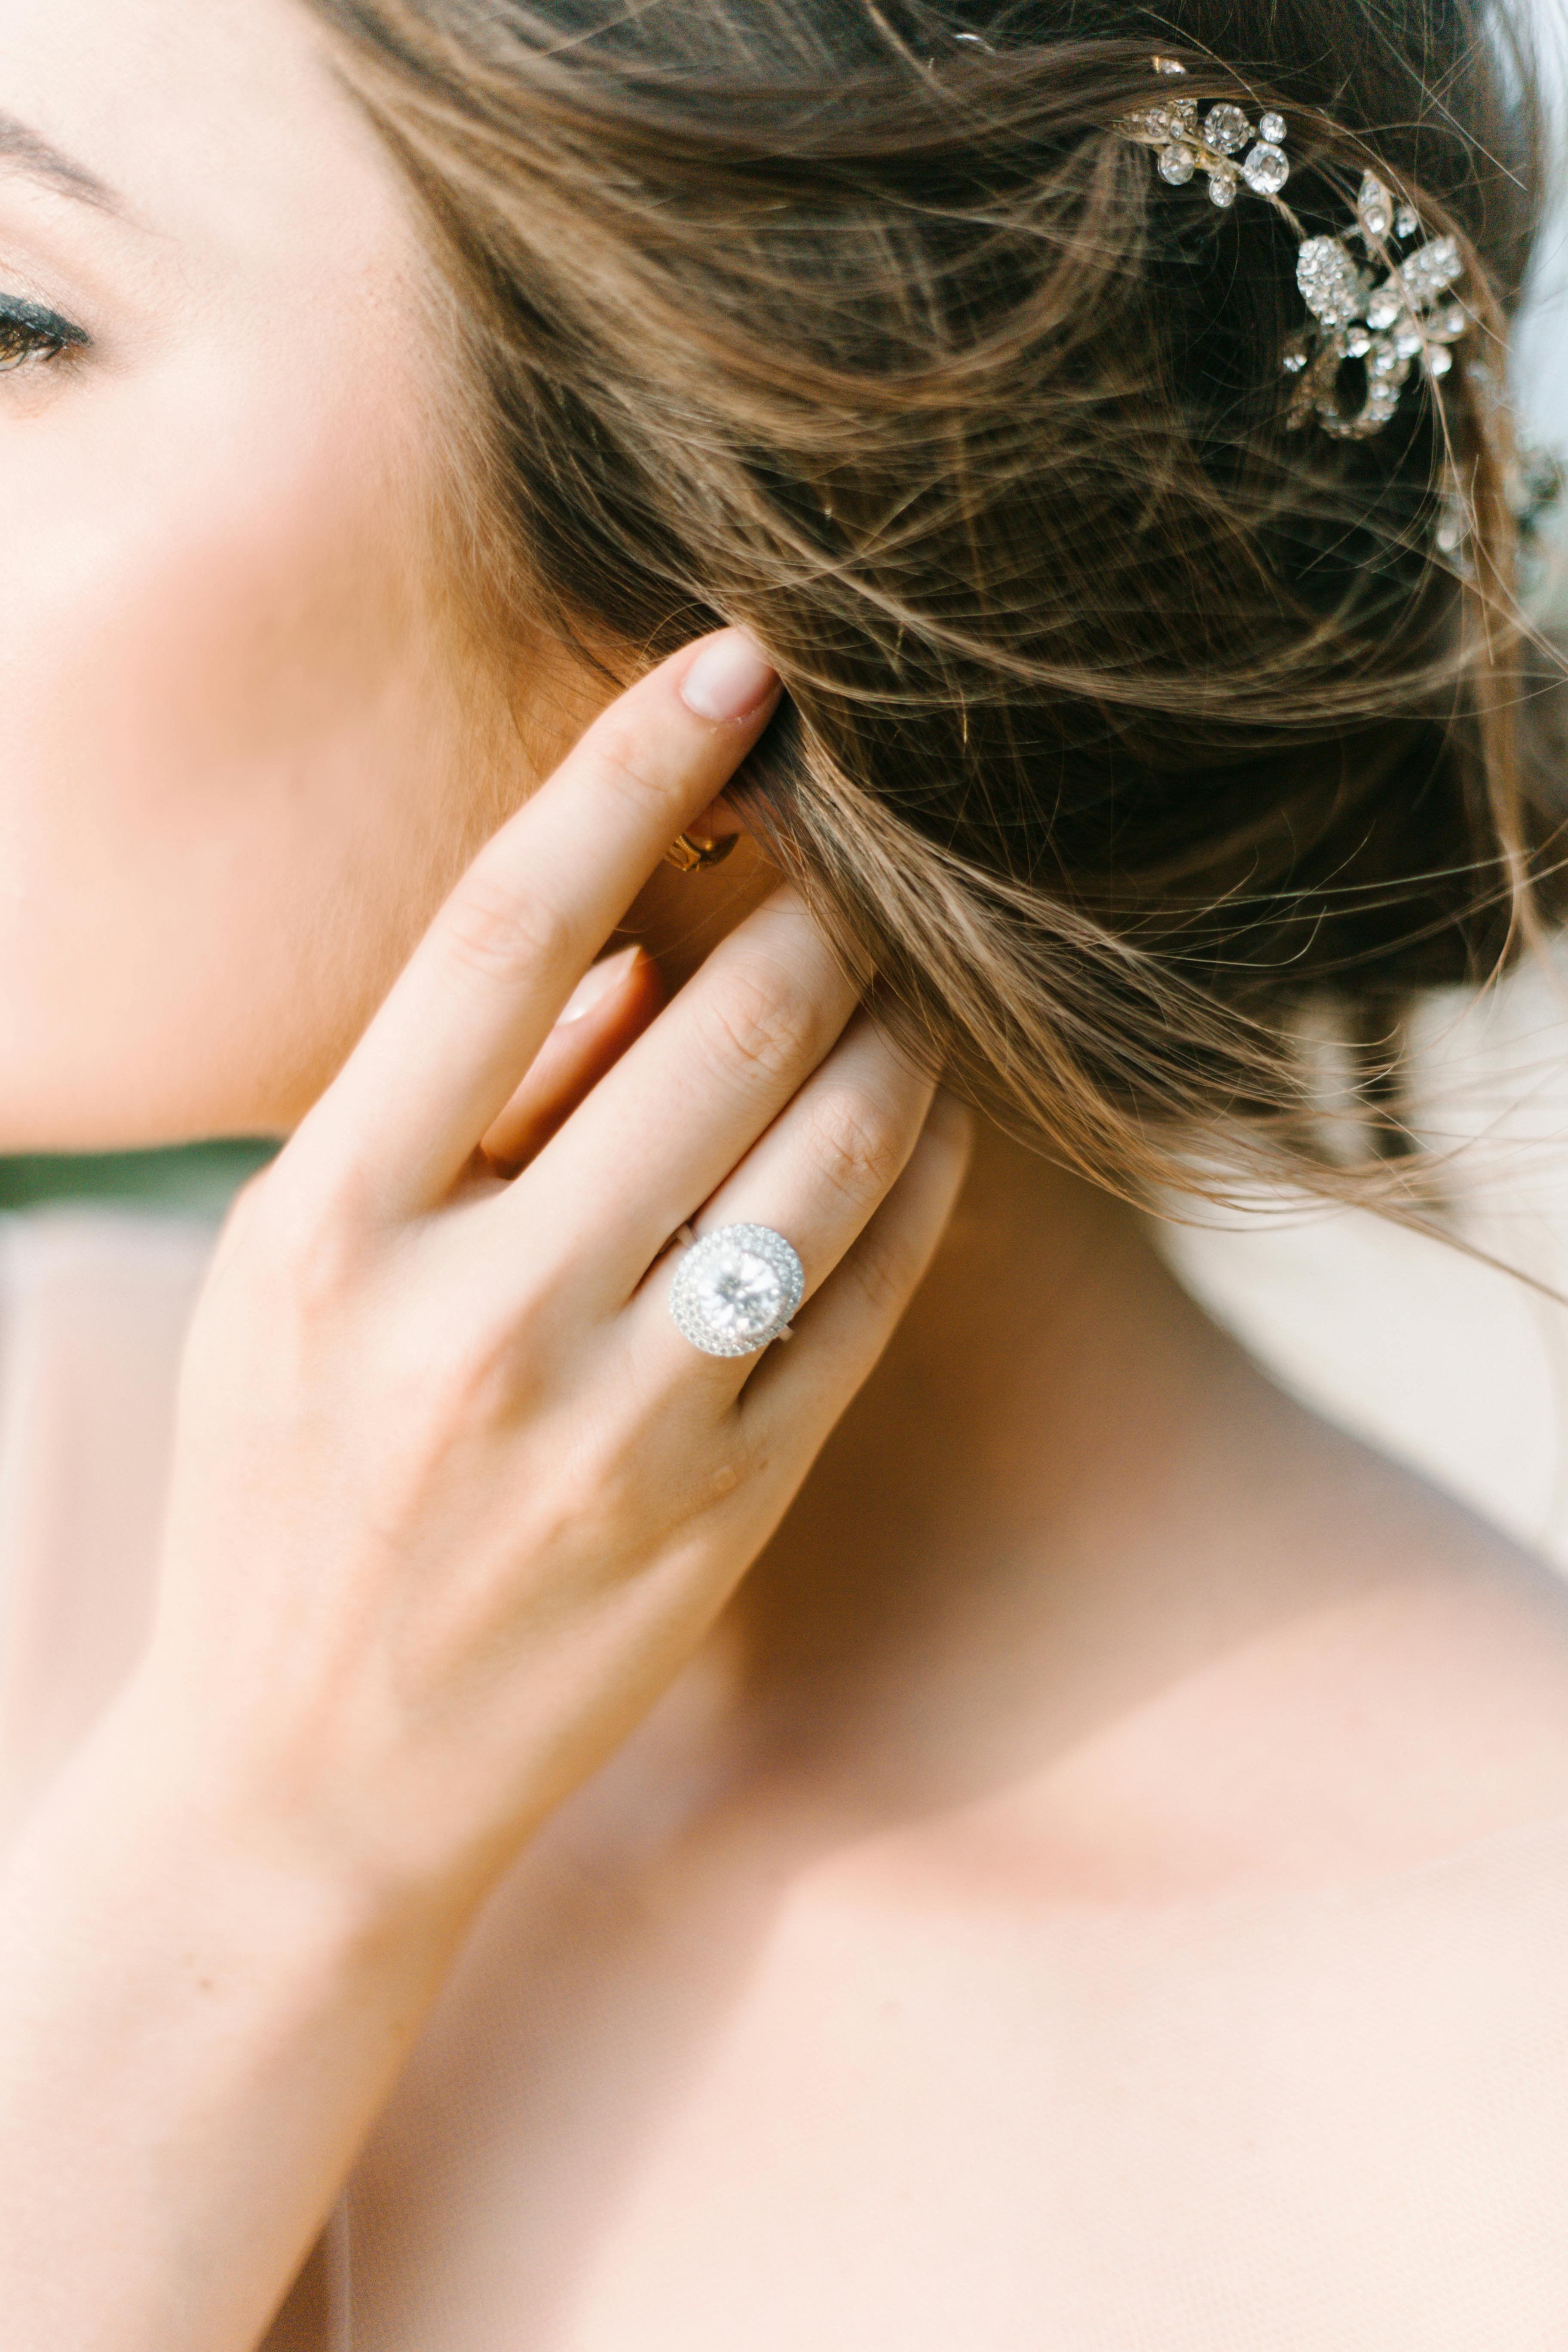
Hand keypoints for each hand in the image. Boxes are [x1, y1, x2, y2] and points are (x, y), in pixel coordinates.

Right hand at [131, 628, 971, 1913]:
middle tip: (859, 844)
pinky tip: (936, 1106)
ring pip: (837, 1145)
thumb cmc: (282, 1489)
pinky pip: (874, 1288)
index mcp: (334, 1227)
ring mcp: (619, 1424)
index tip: (734, 664)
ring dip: (903, 1021)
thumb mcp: (300, 1274)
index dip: (630, 769)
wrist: (307, 1784)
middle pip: (724, 1019)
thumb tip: (643, 927)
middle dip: (824, 897)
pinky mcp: (727, 1509)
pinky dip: (926, 1169)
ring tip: (912, 966)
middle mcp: (478, 1317)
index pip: (503, 934)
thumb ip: (465, 1100)